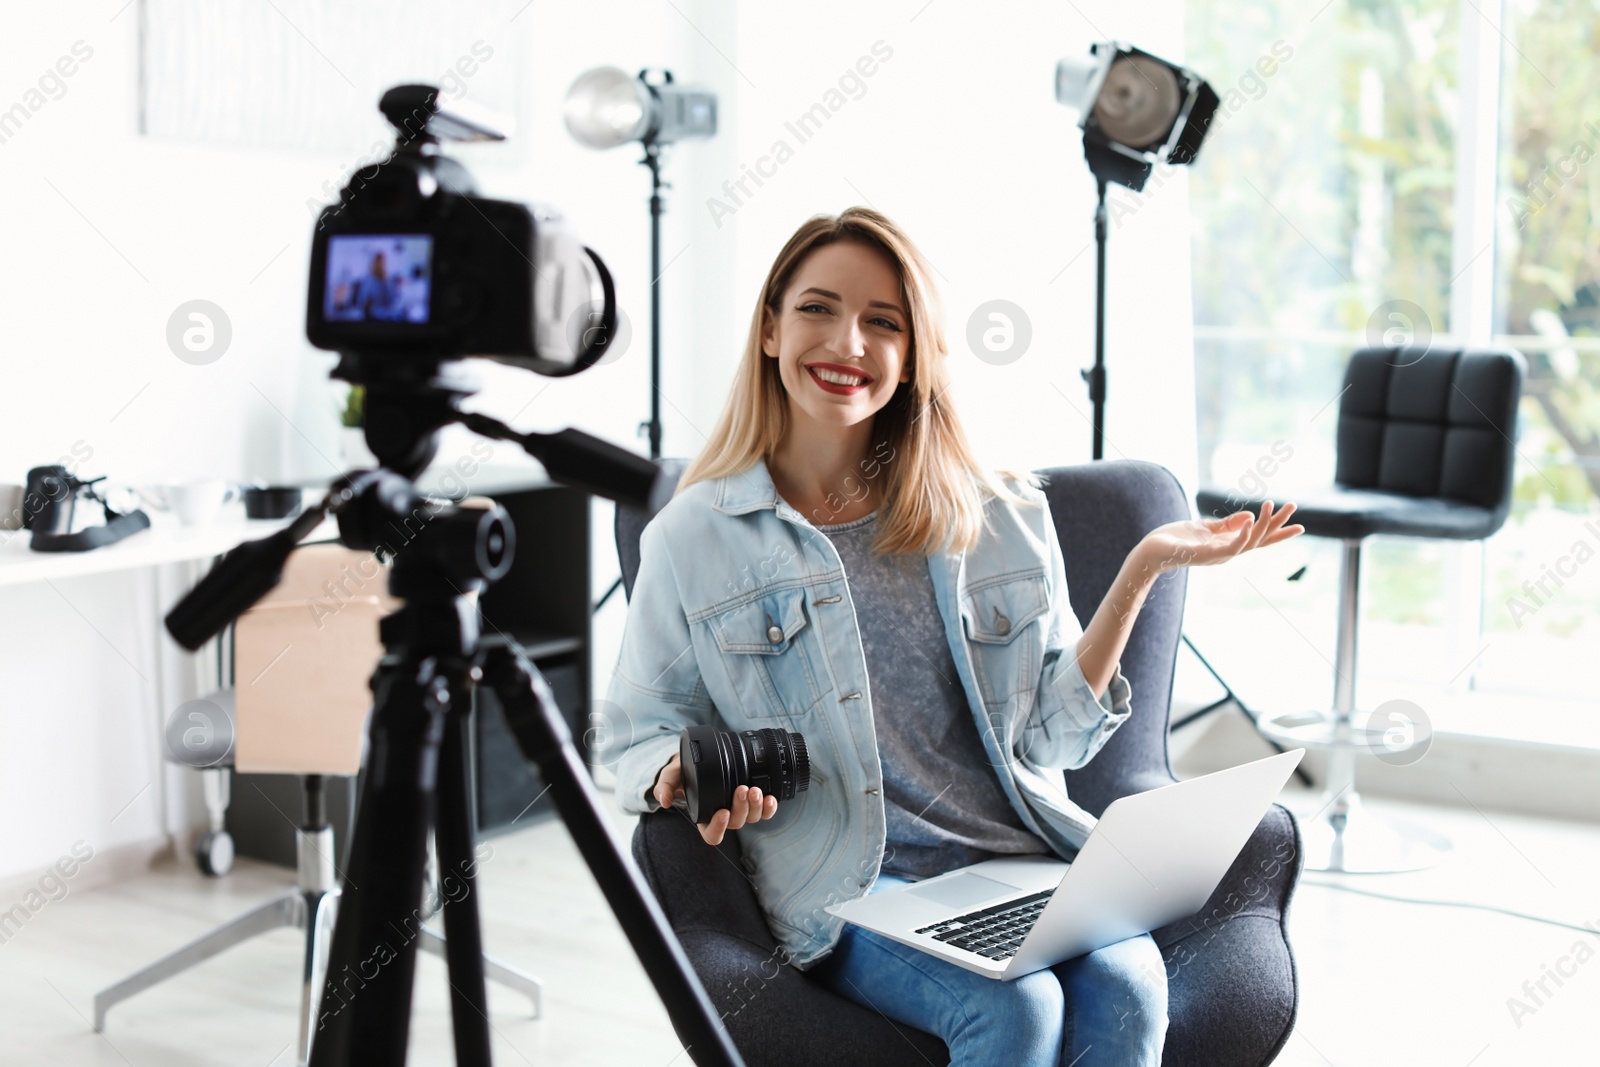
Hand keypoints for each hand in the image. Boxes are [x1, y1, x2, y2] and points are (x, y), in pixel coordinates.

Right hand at [651, 752, 778, 845]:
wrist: (701, 758)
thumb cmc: (685, 770)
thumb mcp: (671, 775)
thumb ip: (665, 786)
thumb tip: (664, 800)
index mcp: (703, 817)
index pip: (712, 835)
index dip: (719, 828)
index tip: (722, 812)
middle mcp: (723, 816)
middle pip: (736, 824)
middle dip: (741, 809)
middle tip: (741, 789)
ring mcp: (740, 808)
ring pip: (751, 818)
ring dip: (755, 806)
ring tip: (753, 789)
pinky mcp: (752, 799)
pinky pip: (765, 811)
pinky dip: (769, 806)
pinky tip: (769, 796)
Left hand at [1142, 500, 1303, 572]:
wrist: (1151, 551)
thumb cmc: (1176, 539)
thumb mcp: (1204, 527)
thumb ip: (1227, 523)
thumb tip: (1251, 515)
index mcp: (1228, 545)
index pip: (1259, 540)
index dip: (1278, 533)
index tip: (1300, 525)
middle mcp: (1227, 553)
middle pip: (1260, 540)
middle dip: (1278, 524)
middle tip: (1294, 506)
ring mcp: (1218, 556)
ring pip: (1249, 542)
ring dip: (1262, 525)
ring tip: (1272, 506)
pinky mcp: (1207, 555)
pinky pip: (1230, 546)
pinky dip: (1242, 535)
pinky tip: (1250, 521)